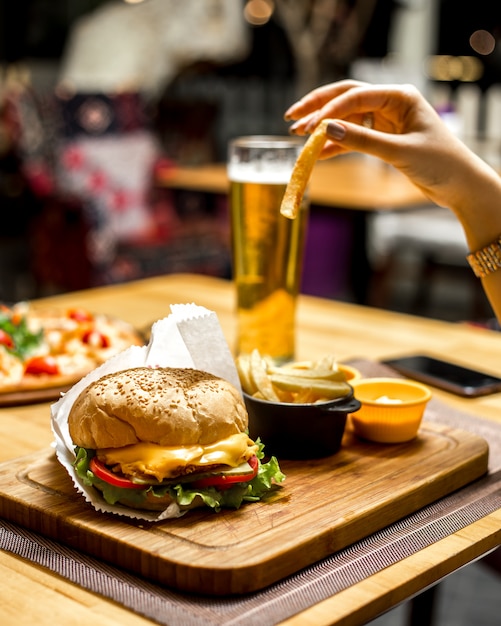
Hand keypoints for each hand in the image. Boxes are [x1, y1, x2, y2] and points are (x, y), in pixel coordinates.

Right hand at [285, 79, 500, 321]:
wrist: (459, 186)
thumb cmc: (440, 163)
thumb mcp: (399, 152)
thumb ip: (363, 141)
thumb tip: (327, 130)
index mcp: (400, 96)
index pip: (355, 95)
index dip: (329, 110)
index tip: (310, 127)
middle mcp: (391, 103)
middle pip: (346, 98)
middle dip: (318, 107)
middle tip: (291, 118)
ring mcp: (385, 121)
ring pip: (346, 119)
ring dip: (324, 128)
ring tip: (299, 136)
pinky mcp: (383, 139)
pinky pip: (353, 138)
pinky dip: (336, 146)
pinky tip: (317, 153)